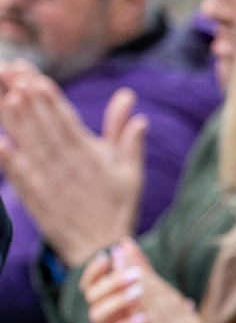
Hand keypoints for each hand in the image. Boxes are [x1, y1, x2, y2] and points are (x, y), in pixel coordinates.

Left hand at [0, 63, 146, 265]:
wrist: (103, 249)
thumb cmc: (118, 208)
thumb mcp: (131, 172)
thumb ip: (128, 139)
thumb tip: (135, 109)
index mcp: (91, 156)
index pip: (66, 119)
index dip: (49, 96)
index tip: (34, 75)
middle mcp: (69, 165)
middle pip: (44, 126)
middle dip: (27, 98)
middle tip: (11, 73)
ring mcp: (51, 182)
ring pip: (30, 144)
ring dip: (16, 120)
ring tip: (4, 96)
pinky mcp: (37, 199)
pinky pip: (19, 176)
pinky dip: (9, 159)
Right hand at [82, 241, 211, 322]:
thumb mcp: (156, 295)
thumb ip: (140, 271)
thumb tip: (125, 244)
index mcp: (111, 303)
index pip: (91, 285)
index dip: (93, 271)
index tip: (106, 257)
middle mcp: (106, 319)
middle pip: (92, 297)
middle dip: (111, 282)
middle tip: (135, 275)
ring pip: (96, 316)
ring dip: (116, 301)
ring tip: (139, 293)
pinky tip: (143, 319)